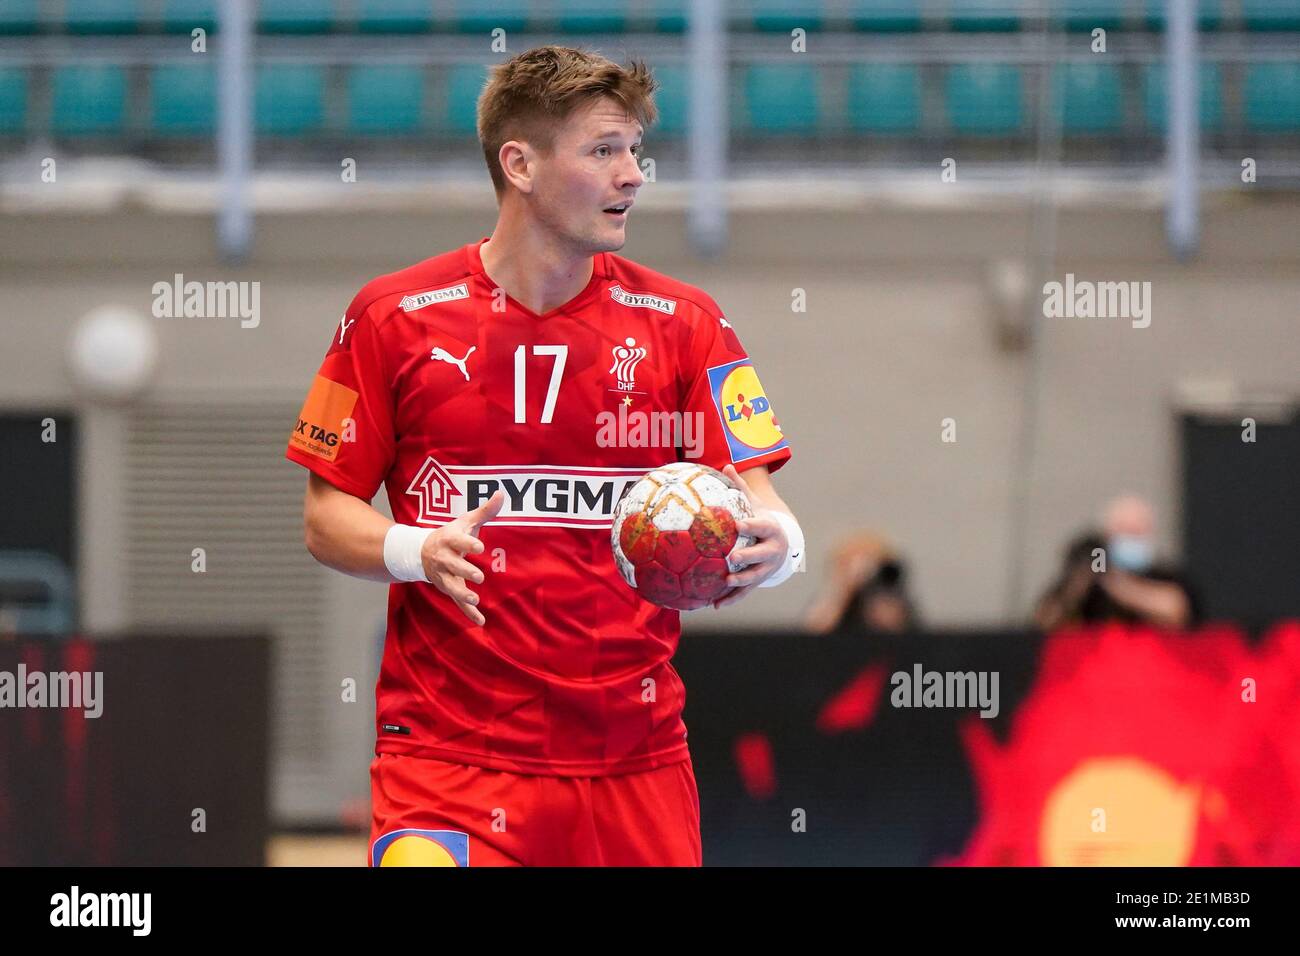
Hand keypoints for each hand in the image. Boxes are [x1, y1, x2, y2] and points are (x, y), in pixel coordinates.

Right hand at [420, 490, 503, 625]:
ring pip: (451, 586)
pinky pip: (457, 602)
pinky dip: (468, 612)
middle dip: (465, 571)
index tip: (479, 547)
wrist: (420, 552)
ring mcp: (444, 575)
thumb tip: (501, 493)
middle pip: (454, 566)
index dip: (467, 544)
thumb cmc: (449, 534)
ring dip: (462, 594)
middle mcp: (444, 559)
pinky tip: (481, 621)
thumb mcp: (464, 521)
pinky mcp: (448, 588)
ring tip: (474, 599)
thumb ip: (484, 511)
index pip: (457, 541)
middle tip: (479, 576)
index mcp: (449, 540)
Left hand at [712, 464, 788, 608]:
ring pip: (755, 576)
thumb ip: (740, 488)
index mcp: (770, 529)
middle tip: (734, 557)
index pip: (761, 526)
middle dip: (749, 556)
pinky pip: (745, 592)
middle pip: (761, 554)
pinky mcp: (758, 581)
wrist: (783, 543)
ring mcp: (766, 568)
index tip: (738, 524)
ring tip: (727, 581)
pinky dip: (731, 599)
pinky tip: (714, 605)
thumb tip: (726, 465)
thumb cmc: (761, 520)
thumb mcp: (754, 504)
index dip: (751, 525)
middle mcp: (771, 550)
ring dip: (741, 581)